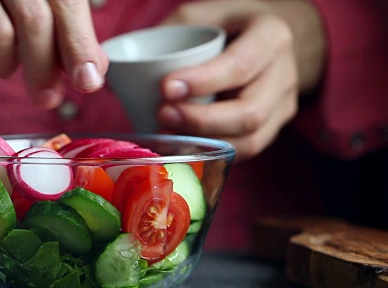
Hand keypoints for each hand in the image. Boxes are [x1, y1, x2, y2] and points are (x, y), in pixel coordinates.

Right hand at [0, 0, 107, 108]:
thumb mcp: (28, 3)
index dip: (79, 44)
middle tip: (47, 99)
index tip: (87, 82)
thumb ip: (62, 31)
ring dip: (5, 65)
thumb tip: (92, 72)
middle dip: (44, 69)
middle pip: (33, 19)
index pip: (64, 2)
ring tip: (4, 65)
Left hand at [156, 0, 324, 159]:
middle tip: (162, 115)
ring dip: (205, 142)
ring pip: (250, 140)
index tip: (165, 87)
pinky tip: (184, 147)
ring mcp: (283, 105)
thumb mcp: (204, 14)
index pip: (240, 65)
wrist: (267, 39)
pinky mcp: (273, 127)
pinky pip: (246, 150)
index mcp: (271, 36)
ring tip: (167, 134)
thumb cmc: (230, 24)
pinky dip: (214, 153)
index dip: (203, 81)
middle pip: (249, 112)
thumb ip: (171, 33)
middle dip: (200, 120)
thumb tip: (123, 71)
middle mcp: (285, 73)